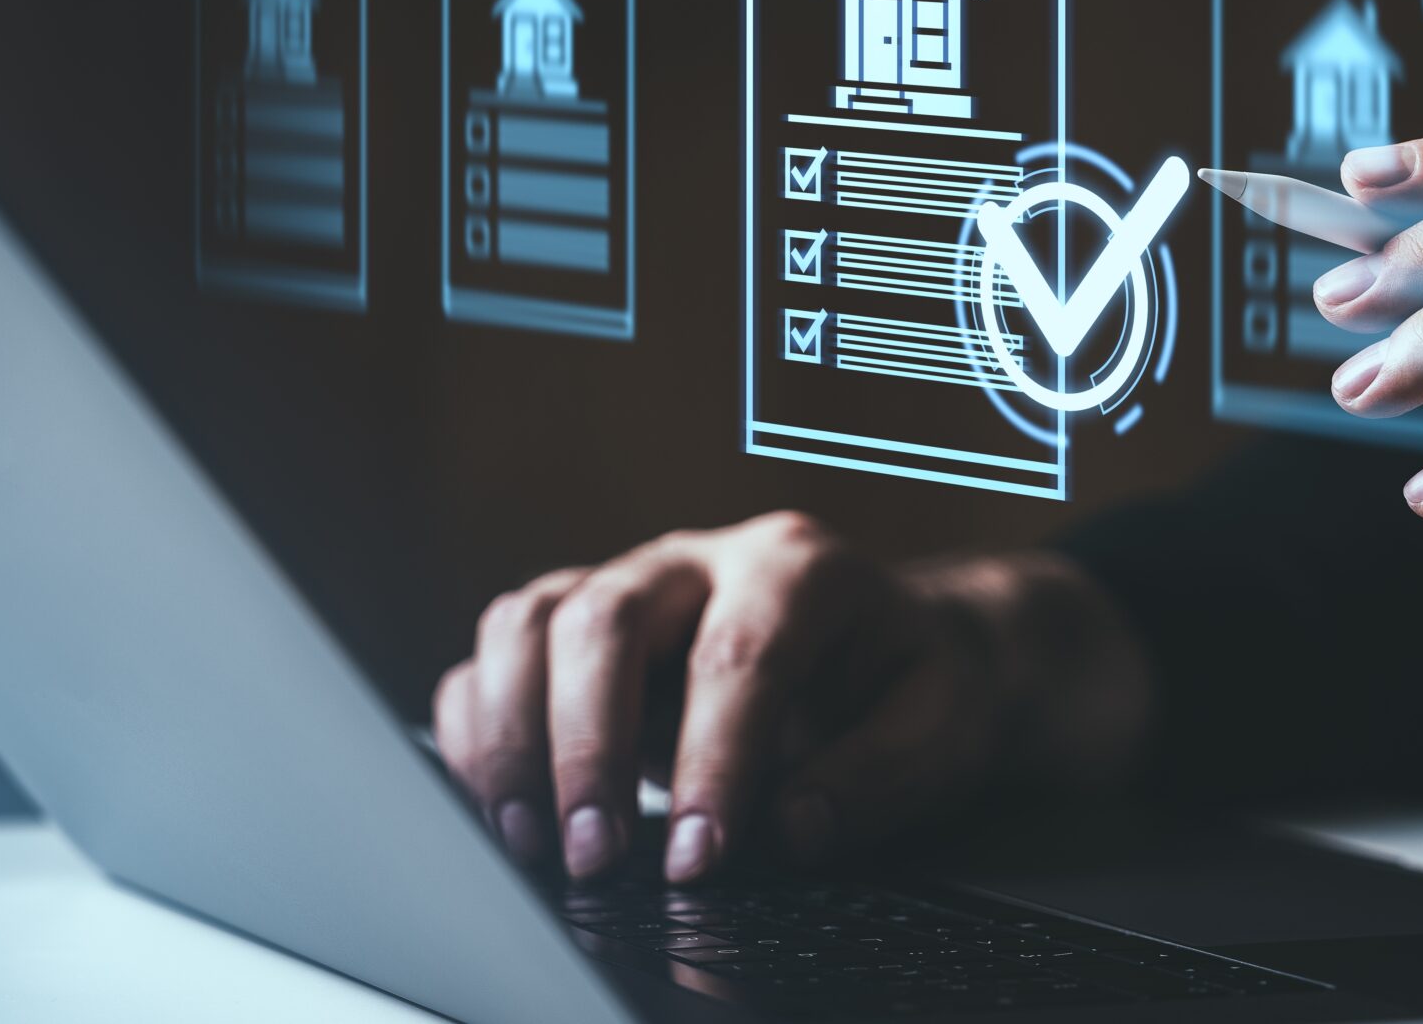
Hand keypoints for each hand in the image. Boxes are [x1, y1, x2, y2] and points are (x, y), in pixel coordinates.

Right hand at [432, 512, 1148, 882]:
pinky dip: (477, 735)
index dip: (711, 760)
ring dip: (513, 738)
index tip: (700, 857)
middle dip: (586, 745)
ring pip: (528, 623)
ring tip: (536, 846)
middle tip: (595, 861)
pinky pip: (491, 659)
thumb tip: (790, 827)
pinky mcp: (572, 630)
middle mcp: (697, 561)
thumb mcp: (945, 724)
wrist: (888, 648)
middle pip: (603, 617)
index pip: (738, 655)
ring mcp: (624, 586)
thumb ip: (880, 772)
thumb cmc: (913, 684)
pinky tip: (504, 812)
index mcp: (798, 568)